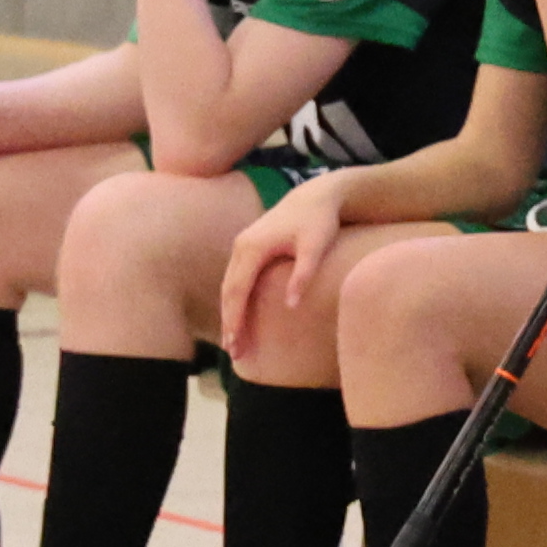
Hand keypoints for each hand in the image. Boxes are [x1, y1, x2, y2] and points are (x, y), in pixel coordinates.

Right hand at [218, 175, 342, 364]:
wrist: (316, 195)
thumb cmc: (318, 221)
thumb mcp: (315, 247)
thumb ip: (303, 275)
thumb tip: (290, 306)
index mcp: (253, 248)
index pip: (237, 290)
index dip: (234, 318)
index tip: (234, 342)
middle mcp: (241, 246)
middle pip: (228, 291)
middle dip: (228, 322)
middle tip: (232, 352)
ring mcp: (242, 245)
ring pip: (229, 285)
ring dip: (229, 313)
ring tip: (234, 342)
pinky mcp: (249, 247)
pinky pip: (236, 279)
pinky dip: (234, 300)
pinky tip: (239, 317)